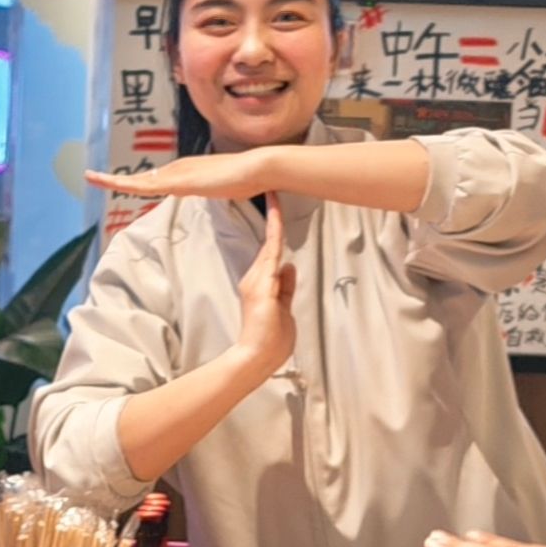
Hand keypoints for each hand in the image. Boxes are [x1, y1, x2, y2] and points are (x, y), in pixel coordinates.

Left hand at [86, 150, 277, 200]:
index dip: (135, 183)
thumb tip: (214, 189)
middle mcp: (177, 170)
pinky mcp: (180, 181)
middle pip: (141, 180)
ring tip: (91, 178)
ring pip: (138, 181)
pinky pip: (147, 186)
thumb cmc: (246, 180)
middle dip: (116, 181)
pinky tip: (114, 185)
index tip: (118, 184)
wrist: (256, 169)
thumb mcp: (223, 188)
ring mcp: (177, 175)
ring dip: (114, 181)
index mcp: (185, 173)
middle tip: (91, 177)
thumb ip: (213, 188)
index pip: (154, 181)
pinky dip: (128, 185)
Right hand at [227, 197, 295, 377]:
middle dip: (274, 218)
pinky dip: (275, 234)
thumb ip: (286, 287)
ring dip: (275, 220)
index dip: (275, 230)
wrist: (256, 359)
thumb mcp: (284, 309)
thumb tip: (289, 265)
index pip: (271, 253)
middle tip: (275, 188)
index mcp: (261, 285)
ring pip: (270, 246)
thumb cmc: (270, 341)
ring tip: (275, 195)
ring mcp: (257, 281)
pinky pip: (272, 254)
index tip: (276, 207)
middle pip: (270, 244)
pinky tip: (276, 215)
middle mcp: (256, 278)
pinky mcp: (262, 286)